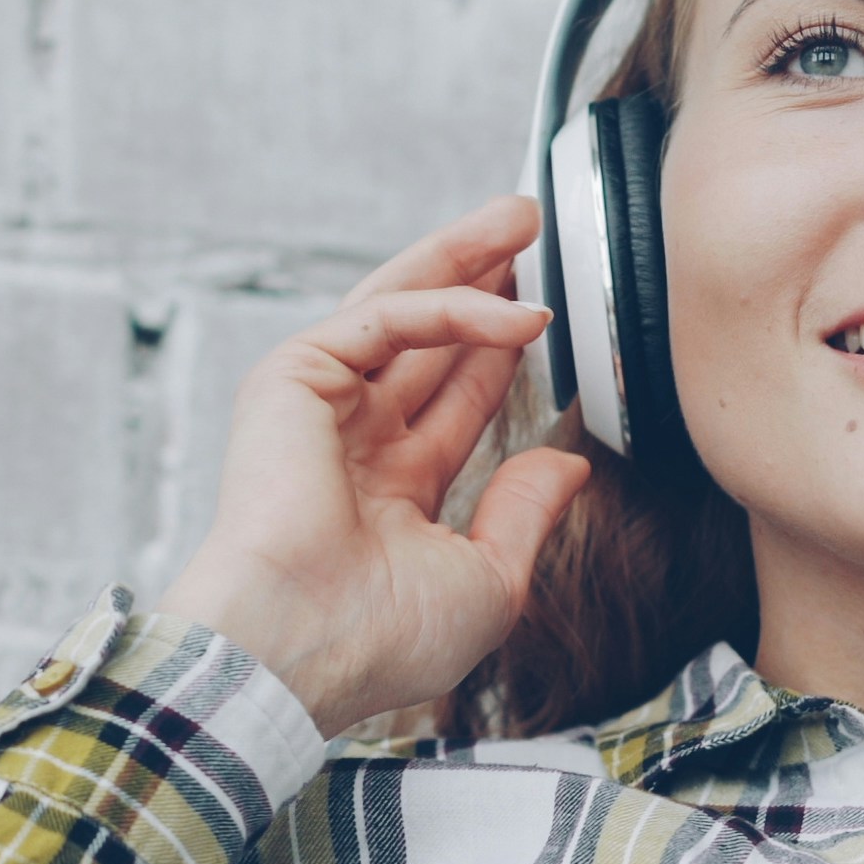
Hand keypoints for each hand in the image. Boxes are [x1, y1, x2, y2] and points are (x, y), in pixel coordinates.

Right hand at [158, 196, 592, 733]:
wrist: (303, 645)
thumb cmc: (380, 637)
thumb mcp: (486, 580)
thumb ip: (524, 514)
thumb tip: (568, 466)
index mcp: (386, 492)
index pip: (452, 401)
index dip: (496, 352)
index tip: (543, 316)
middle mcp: (351, 440)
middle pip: (426, 338)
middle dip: (477, 279)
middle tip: (530, 231)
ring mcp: (320, 405)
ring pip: (401, 306)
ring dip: (461, 258)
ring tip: (520, 217)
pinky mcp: (295, 377)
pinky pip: (388, 320)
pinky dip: (453, 307)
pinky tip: (516, 314)